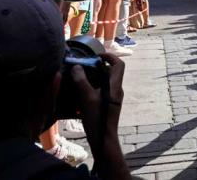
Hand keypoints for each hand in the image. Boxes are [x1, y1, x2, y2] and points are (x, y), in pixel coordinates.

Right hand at [71, 53, 125, 173]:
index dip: (110, 56)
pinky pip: (102, 91)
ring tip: (80, 77)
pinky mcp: (108, 105)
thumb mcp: (87, 98)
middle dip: (98, 66)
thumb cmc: (97, 119)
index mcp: (115, 86)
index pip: (119, 64)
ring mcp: (113, 98)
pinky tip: (80, 92)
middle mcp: (116, 90)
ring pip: (106, 82)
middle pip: (112, 72)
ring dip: (95, 77)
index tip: (97, 55)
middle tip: (84, 66)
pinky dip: (93, 87)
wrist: (103, 140)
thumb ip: (81, 81)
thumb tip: (77, 67)